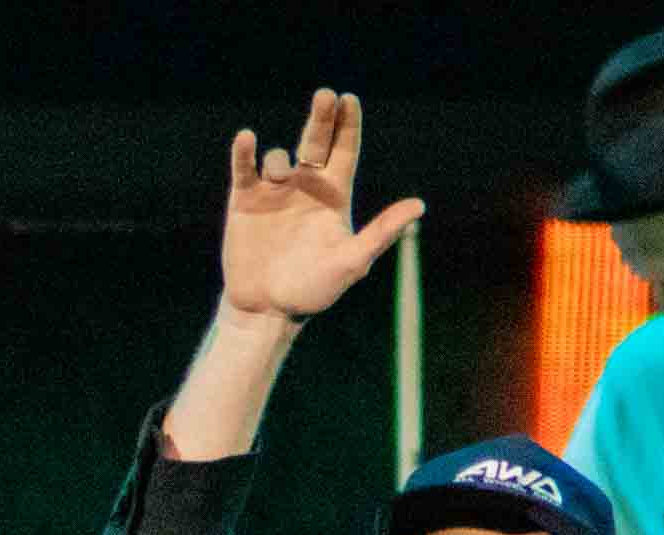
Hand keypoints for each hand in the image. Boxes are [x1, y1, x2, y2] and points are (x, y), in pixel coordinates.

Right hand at [219, 90, 424, 324]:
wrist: (268, 310)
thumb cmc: (314, 291)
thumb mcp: (352, 261)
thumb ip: (382, 232)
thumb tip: (419, 205)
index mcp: (334, 196)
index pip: (344, 150)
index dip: (347, 124)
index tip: (349, 100)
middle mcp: (306, 187)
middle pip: (315, 141)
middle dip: (321, 117)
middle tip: (326, 95)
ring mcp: (274, 192)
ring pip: (279, 156)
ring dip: (280, 159)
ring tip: (279, 174)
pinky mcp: (245, 201)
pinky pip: (244, 168)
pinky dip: (244, 152)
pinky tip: (247, 139)